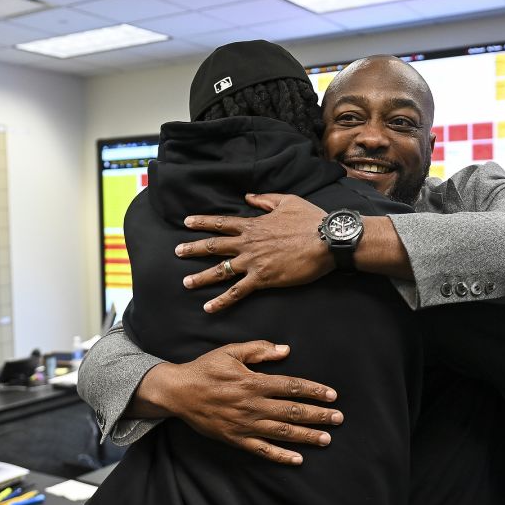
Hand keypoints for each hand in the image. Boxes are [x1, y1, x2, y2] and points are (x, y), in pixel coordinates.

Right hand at [142, 341, 341, 464]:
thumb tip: (286, 350)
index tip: (332, 395)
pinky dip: (281, 456)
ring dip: (306, 436)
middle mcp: (252, 404)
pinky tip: (298, 459)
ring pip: (282, 432)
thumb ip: (259, 349)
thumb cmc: (205, 369)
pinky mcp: (235, 439)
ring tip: (326, 439)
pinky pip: (262, 450)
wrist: (178, 392)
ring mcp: (245, 424)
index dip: (314, 391)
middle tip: (338, 419)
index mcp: (253, 381)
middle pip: (292, 411)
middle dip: (318, 415)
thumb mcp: (230, 351)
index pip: (292, 387)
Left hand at [178, 193, 333, 312]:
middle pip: (214, 246)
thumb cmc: (310, 220)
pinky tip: (208, 308)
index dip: (202, 222)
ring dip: (201, 277)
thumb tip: (248, 197)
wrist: (327, 240)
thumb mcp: (287, 201)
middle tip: (177, 251)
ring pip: (220, 270)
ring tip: (186, 282)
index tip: (187, 222)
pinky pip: (237, 292)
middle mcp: (248, 243)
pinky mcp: (263, 279)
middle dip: (193, 248)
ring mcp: (253, 262)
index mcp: (253, 225)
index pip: (221, 223)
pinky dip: (221, 301)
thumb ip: (265, 199)